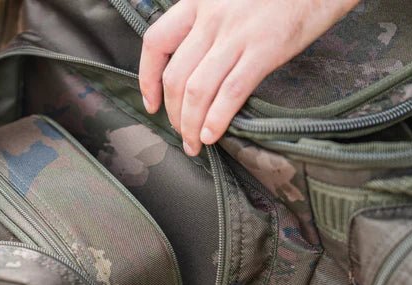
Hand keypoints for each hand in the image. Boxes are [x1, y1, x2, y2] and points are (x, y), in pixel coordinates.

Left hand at [138, 0, 359, 155]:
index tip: (152, 103)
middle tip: (180, 132)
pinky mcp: (264, 50)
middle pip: (175, 76)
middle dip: (173, 114)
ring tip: (195, 142)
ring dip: (190, 124)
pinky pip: (230, 92)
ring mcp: (236, 34)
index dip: (147, 79)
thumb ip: (208, 25)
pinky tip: (212, 135)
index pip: (156, 43)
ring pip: (197, 90)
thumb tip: (194, 67)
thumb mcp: (228, 0)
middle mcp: (211, 17)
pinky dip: (216, 119)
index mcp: (198, 2)